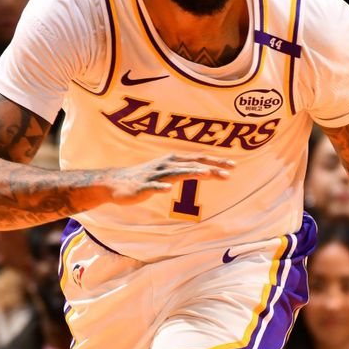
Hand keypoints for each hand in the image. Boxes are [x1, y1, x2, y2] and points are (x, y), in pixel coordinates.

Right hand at [101, 154, 234, 204]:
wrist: (115, 183)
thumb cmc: (144, 177)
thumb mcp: (167, 172)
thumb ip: (184, 170)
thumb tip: (204, 170)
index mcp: (173, 161)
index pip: (198, 159)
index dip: (216, 161)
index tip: (233, 166)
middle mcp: (166, 165)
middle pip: (192, 164)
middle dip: (211, 167)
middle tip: (229, 171)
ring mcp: (155, 175)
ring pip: (176, 173)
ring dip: (191, 172)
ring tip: (206, 174)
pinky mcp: (143, 186)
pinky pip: (153, 186)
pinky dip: (161, 187)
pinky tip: (169, 189)